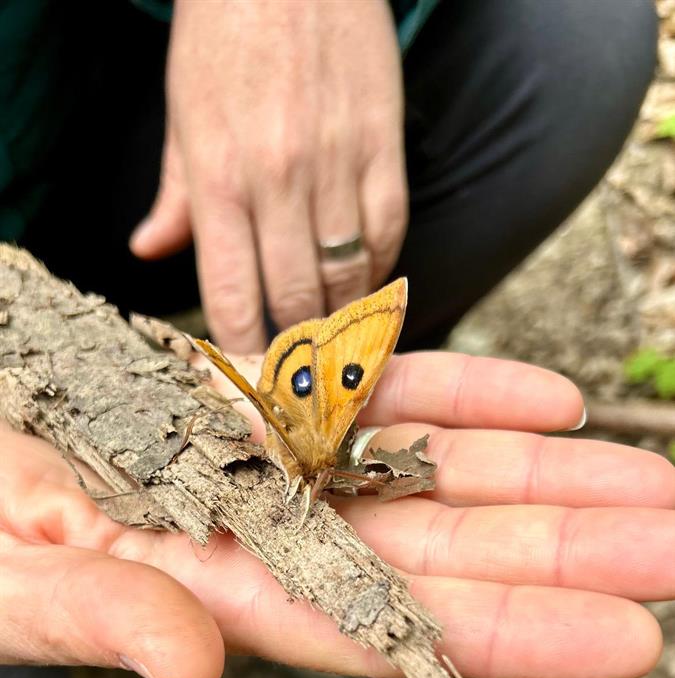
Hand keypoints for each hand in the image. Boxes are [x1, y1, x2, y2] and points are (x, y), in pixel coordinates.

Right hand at [1, 354, 672, 677]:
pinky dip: (461, 395)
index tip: (626, 639)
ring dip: (545, 478)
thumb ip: (94, 617)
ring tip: (652, 483)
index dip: (507, 637)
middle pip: (443, 557)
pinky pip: (376, 394)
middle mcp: (269, 538)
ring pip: (432, 472)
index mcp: (214, 595)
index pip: (385, 630)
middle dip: (568, 554)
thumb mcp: (6, 577)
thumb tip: (194, 665)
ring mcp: (276, 464)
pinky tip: (550, 404)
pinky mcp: (263, 395)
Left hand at [130, 0, 406, 351]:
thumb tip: (148, 252)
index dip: (246, 361)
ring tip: (336, 344)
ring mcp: (334, 165)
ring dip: (341, 323)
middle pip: (295, 305)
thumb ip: (175, 195)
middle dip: (298, 356)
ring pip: (347, 280)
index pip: (232, 300)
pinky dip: (378, 273)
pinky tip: (365, 284)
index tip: (255, 392)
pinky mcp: (381, 148)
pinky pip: (387, 237)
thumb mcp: (183, 115)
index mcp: (218, 180)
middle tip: (302, 382)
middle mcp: (277, 182)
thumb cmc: (226, 38)